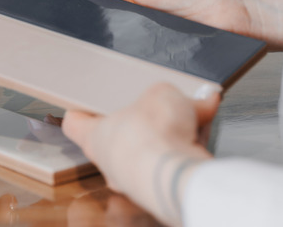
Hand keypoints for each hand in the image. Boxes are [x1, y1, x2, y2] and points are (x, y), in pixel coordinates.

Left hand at [63, 84, 219, 225]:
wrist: (176, 174)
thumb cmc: (151, 137)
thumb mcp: (160, 93)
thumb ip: (172, 94)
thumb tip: (193, 96)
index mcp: (96, 137)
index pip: (75, 124)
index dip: (81, 112)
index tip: (84, 104)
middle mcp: (112, 163)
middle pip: (121, 136)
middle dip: (144, 119)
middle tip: (158, 104)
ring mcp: (136, 179)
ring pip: (152, 151)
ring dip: (172, 133)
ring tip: (193, 112)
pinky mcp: (162, 189)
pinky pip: (174, 162)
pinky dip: (191, 146)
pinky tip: (206, 129)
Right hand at [76, 0, 282, 49]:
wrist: (246, 4)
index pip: (100, 5)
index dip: (80, 7)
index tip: (53, 10)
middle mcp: (141, 22)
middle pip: (107, 30)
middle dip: (88, 32)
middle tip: (59, 35)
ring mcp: (154, 43)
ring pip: (121, 49)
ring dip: (107, 50)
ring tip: (77, 52)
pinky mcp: (166, 62)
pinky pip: (142, 64)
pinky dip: (130, 63)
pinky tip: (112, 64)